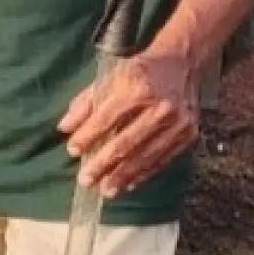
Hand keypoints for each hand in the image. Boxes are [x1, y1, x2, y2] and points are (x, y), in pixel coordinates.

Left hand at [56, 48, 199, 198]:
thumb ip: (85, 103)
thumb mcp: (109, 78)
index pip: (107, 117)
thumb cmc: (138, 72)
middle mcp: (161, 106)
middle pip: (127, 141)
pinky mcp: (189, 135)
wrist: (181, 64)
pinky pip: (162, 160)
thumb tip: (64, 128)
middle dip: (104, 164)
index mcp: (137, 86)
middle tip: (86, 181)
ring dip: (123, 176)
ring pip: (146, 156)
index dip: (88, 136)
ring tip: (105, 190)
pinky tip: (128, 184)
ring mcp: (179, 123)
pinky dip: (143, 174)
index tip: (72, 151)